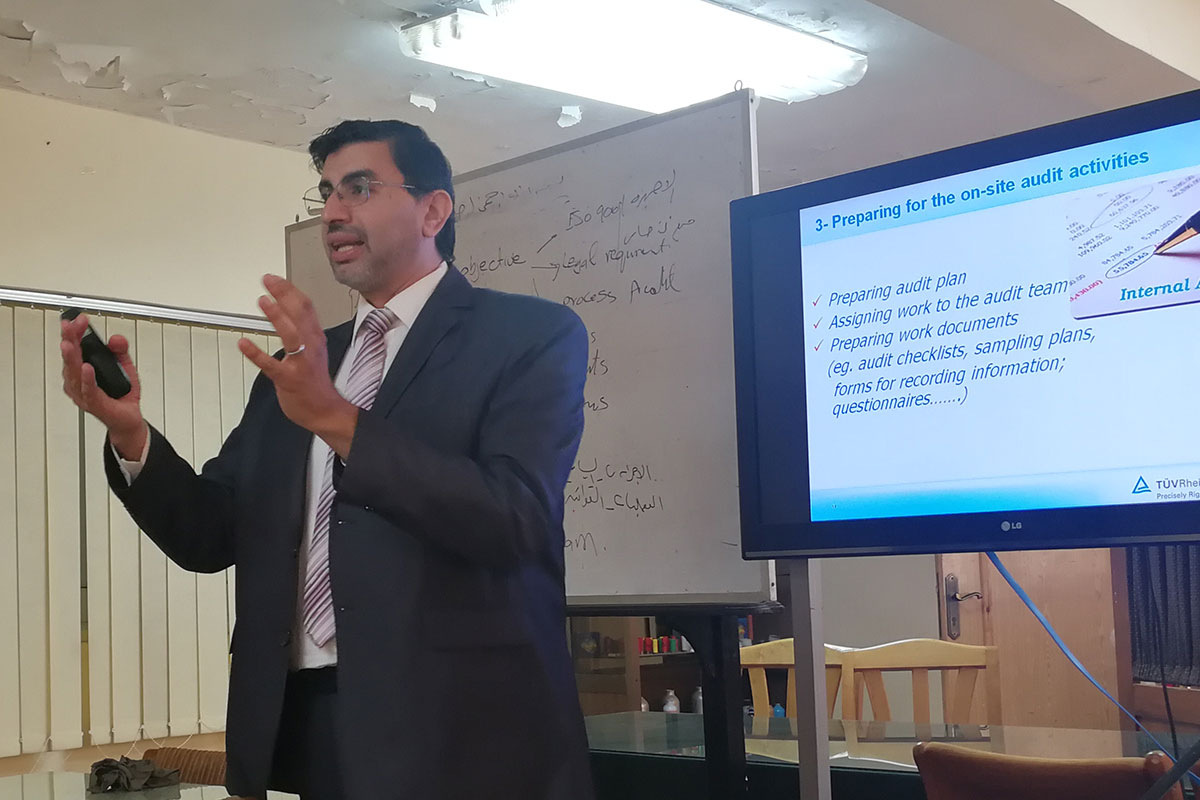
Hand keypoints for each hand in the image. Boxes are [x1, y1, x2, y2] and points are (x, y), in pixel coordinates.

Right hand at [60, 314, 146, 458]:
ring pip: (73, 372)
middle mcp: (78, 379)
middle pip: (71, 356)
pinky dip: (87, 378)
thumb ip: (121, 351)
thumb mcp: (125, 366)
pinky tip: (87, 368)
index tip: (78, 318)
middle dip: (70, 338)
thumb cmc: (120, 394)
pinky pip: (88, 390)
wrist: (127, 419)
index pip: (75, 346)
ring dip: (72, 357)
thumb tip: (116, 338)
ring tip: (70, 343)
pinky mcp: (94, 403)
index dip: (75, 331)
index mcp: (83, 367)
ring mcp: (83, 392)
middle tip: (70, 324)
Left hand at [238, 274, 357, 457]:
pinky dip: (256, 354)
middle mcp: (311, 347)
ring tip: (263, 301)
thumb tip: (285, 313)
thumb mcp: (312, 351)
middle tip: (268, 280)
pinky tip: (243, 344)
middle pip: (301, 314)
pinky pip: (272, 365)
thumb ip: (300, 332)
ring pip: (291, 334)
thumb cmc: (315, 383)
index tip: (276, 278)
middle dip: (284, 294)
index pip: (306, 307)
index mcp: (315, 338)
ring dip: (277, 316)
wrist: (325, 411)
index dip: (290, 290)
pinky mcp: (289, 379)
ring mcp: (301, 363)